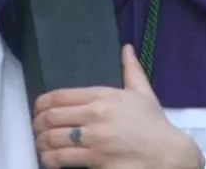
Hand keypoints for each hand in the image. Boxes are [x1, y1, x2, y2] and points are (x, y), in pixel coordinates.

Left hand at [33, 45, 203, 168]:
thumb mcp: (143, 93)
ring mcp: (96, 140)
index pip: (60, 96)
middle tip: (36, 129)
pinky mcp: (97, 161)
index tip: (37, 109)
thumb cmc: (154, 125)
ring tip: (41, 145)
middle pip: (51, 117)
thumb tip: (126, 48)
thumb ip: (131, 69)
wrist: (168, 155)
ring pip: (53, 139)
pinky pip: (63, 160)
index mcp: (105, 96)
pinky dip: (50, 160)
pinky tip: (50, 160)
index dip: (41, 103)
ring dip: (41, 143)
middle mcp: (97, 115)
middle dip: (37, 124)